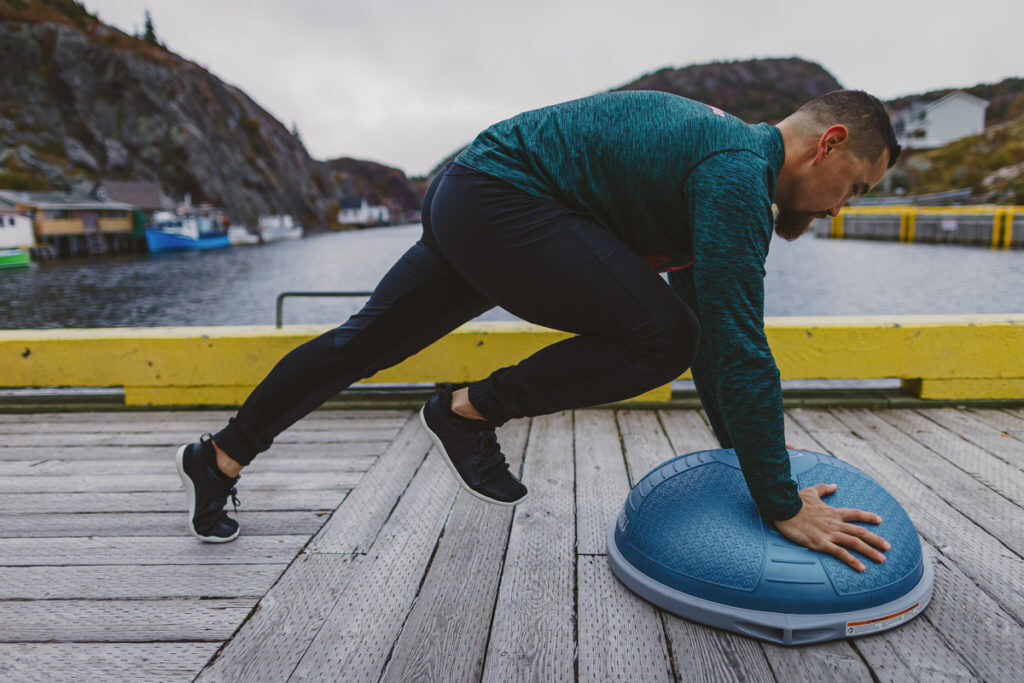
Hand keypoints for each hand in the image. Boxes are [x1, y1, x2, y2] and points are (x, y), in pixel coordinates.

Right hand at [774, 483, 890, 571]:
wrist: (783, 508)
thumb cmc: (795, 501)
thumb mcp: (811, 491)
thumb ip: (824, 488)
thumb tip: (834, 485)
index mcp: (833, 512)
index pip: (856, 514)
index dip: (869, 517)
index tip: (880, 520)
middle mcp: (835, 523)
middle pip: (860, 531)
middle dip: (876, 540)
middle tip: (888, 547)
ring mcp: (829, 533)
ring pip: (855, 543)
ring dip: (870, 551)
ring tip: (882, 559)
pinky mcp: (821, 543)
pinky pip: (840, 553)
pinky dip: (852, 560)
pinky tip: (861, 568)